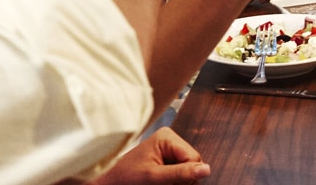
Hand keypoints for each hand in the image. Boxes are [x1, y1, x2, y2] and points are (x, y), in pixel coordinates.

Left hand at [89, 128, 207, 183]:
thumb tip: (206, 169)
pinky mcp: (166, 160)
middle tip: (164, 183)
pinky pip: (180, 172)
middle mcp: (170, 140)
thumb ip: (180, 173)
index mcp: (167, 137)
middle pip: (192, 163)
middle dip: (182, 178)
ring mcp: (168, 150)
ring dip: (178, 181)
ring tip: (160, 182)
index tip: (172, 183)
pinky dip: (174, 181)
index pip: (194, 157)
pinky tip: (162, 182)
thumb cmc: (125, 177)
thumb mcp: (154, 177)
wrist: (109, 183)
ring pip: (188, 170)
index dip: (188, 174)